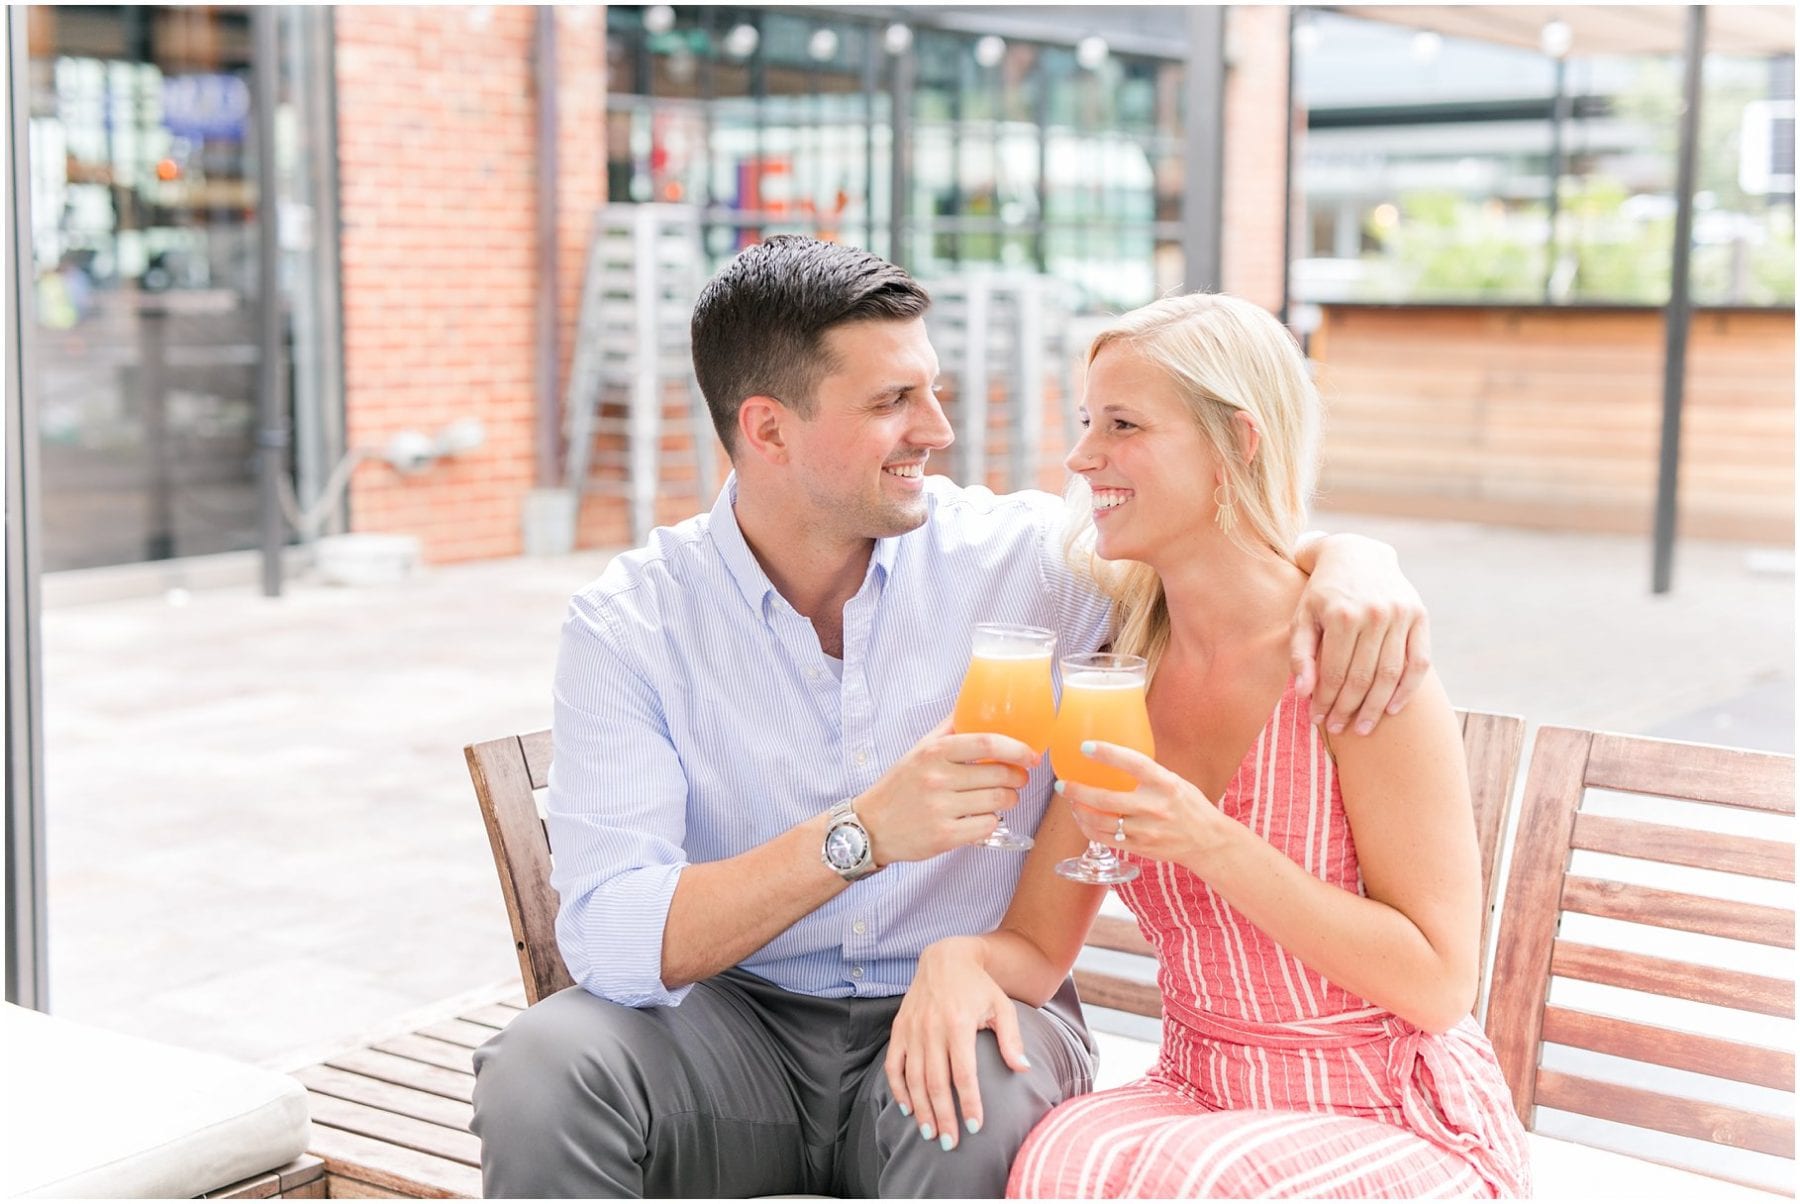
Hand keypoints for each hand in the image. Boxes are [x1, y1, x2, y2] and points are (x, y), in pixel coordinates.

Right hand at [857, 717, 1036, 864]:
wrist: (871, 826)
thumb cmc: (900, 785)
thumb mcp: (919, 750)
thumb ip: (948, 730)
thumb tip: (973, 703)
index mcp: (934, 752)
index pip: (987, 744)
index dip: (1017, 749)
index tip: (1031, 755)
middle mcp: (937, 778)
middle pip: (999, 775)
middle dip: (1017, 778)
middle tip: (1018, 779)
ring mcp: (941, 809)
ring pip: (998, 802)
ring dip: (1009, 800)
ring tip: (1003, 798)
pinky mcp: (945, 836)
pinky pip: (987, 826)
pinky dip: (991, 822)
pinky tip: (982, 817)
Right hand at [884, 938, 1031, 1150]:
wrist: (944, 958)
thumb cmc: (979, 986)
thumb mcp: (1002, 1006)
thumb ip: (1011, 1038)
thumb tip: (1023, 1069)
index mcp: (958, 1023)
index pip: (963, 1073)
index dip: (968, 1102)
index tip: (975, 1126)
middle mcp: (931, 1028)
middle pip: (936, 1082)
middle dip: (943, 1116)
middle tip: (950, 1143)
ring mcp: (912, 1029)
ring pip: (913, 1078)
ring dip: (921, 1109)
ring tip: (930, 1133)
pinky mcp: (899, 1029)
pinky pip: (894, 1065)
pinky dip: (898, 1089)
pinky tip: (908, 1109)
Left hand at [1057, 741, 1225, 869]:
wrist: (1208, 842)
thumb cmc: (1190, 807)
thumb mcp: (1175, 782)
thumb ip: (1148, 774)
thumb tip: (1114, 758)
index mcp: (1166, 784)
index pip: (1134, 763)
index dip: (1108, 754)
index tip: (1085, 746)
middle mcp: (1155, 808)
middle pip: (1107, 800)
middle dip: (1078, 791)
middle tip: (1062, 783)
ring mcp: (1146, 831)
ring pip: (1101, 822)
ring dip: (1079, 810)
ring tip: (1070, 800)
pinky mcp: (1140, 848)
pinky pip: (1105, 839)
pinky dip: (1088, 828)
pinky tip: (1082, 818)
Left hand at [1290, 535, 1430, 736]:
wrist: (1357, 555)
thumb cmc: (1323, 593)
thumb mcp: (1302, 617)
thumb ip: (1300, 654)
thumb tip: (1303, 694)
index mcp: (1342, 615)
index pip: (1334, 673)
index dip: (1326, 701)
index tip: (1317, 719)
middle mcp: (1374, 614)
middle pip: (1362, 677)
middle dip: (1348, 709)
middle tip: (1339, 728)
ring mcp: (1401, 615)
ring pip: (1391, 674)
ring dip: (1376, 707)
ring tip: (1362, 727)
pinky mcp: (1420, 616)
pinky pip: (1419, 662)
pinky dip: (1408, 689)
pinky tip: (1393, 709)